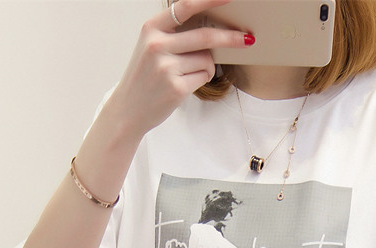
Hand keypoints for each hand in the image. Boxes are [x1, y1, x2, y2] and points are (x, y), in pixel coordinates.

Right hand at [108, 0, 253, 137]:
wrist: (128, 109)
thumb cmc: (145, 76)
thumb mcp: (152, 47)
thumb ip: (175, 34)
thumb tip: (214, 26)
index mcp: (151, 29)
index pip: (184, 6)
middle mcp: (157, 46)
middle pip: (205, 36)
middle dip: (231, 37)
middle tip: (248, 39)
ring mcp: (166, 68)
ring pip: (207, 60)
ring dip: (208, 67)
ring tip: (188, 74)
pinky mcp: (176, 88)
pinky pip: (204, 77)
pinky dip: (202, 79)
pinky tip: (186, 84)